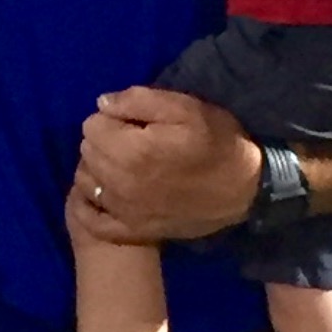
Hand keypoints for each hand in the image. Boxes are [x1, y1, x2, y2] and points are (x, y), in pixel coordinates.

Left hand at [69, 85, 262, 245]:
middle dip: (105, 140)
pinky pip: (91, 220)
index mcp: (131, 151)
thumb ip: (137, 100)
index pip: (92, 125)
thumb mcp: (185, 108)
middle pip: (87, 152)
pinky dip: (91, 205)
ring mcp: (124, 211)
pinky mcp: (132, 231)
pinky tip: (106, 193)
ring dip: (98, 169)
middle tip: (133, 140)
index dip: (113, 118)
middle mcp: (120, 184)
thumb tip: (102, 103)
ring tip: (124, 164)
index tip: (135, 122)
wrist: (246, 189)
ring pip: (85, 181)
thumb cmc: (217, 142)